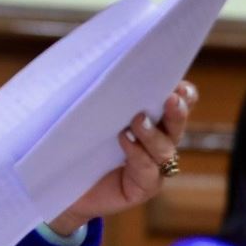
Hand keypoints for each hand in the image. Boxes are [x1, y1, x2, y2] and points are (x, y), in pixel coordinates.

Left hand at [49, 80, 196, 235]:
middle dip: (177, 111)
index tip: (179, 86)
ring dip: (153, 134)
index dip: (184, 95)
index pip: (178, 104)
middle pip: (177, 125)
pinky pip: (148, 171)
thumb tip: (99, 56)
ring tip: (138, 121)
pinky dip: (138, 155)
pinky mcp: (142, 188)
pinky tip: (125, 141)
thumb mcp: (89, 112)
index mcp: (151, 119)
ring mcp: (153, 168)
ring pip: (165, 149)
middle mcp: (157, 143)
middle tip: (170, 99)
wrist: (61, 185)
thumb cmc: (76, 142)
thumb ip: (102, 93)